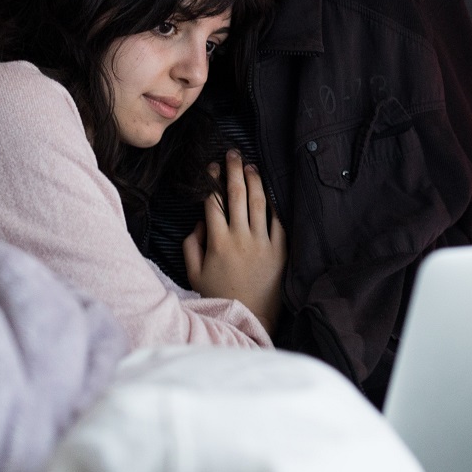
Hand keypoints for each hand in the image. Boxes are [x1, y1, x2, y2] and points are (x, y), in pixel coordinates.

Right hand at [184, 150, 285, 330]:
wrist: (250, 318)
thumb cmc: (219, 296)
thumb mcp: (193, 273)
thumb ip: (190, 245)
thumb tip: (198, 223)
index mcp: (218, 242)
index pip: (213, 202)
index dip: (211, 182)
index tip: (211, 168)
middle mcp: (241, 238)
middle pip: (237, 195)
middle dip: (233, 170)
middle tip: (233, 153)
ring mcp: (263, 243)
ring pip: (260, 203)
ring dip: (254, 181)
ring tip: (250, 166)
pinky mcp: (280, 251)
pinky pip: (278, 222)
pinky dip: (274, 205)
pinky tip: (269, 193)